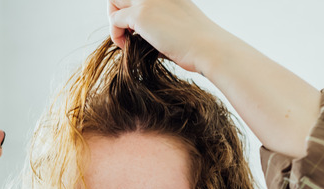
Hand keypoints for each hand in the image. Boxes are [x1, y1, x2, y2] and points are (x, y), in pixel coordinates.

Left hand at [107, 0, 226, 72]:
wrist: (210, 48)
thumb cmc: (198, 46)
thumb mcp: (179, 25)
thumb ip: (159, 24)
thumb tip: (139, 37)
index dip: (132, 9)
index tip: (137, 30)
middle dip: (118, 11)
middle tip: (127, 32)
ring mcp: (148, 0)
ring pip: (114, 0)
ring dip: (115, 20)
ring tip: (125, 40)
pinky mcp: (141, 15)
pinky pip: (114, 20)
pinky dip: (116, 35)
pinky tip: (126, 46)